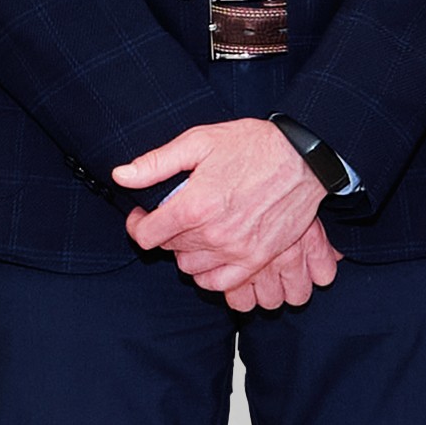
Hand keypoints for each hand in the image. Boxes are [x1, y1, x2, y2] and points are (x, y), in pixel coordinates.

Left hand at [118, 116, 330, 303]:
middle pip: (169, 250)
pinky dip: (210, 273)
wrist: (304, 158)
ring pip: (191, 268)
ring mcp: (237, 251)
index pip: (146, 235)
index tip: (143, 215)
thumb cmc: (253, 145)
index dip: (138, 224)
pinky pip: (220, 283)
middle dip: (166, 232)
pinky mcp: (258, 259)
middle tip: (177, 214)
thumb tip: (121, 176)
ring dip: (187, 252)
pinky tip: (212, 254)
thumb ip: (156, 163)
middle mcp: (213, 234)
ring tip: (196, 231)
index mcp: (194, 206)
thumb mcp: (199, 141)